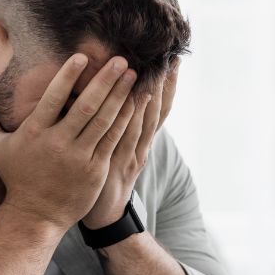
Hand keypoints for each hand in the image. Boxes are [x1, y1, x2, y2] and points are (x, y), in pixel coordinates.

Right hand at [0, 53, 138, 232]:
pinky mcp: (96, 169)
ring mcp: (79, 158)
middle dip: (105, 81)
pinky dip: (125, 120)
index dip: (67, 76)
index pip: (52, 99)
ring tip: (133, 76)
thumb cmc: (17, 175)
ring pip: (104, 122)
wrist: (37, 214)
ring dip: (120, 96)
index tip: (81, 56)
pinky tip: (135, 102)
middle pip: (86, 107)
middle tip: (121, 60)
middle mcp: (58, 144)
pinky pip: (112, 140)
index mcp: (35, 133)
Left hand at [81, 57, 179, 229]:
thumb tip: (122, 102)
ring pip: (144, 121)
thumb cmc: (104, 181)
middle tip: (168, 58)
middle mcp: (141, 147)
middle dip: (163, 84)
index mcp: (141, 143)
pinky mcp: (116, 164)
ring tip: (153, 69)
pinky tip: (134, 98)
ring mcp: (130, 156)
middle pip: (156, 111)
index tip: (172, 62)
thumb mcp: (116, 153)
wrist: (103, 217)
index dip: (167, 87)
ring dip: (150, 94)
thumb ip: (119, 129)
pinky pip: (126, 136)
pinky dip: (131, 117)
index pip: (159, 110)